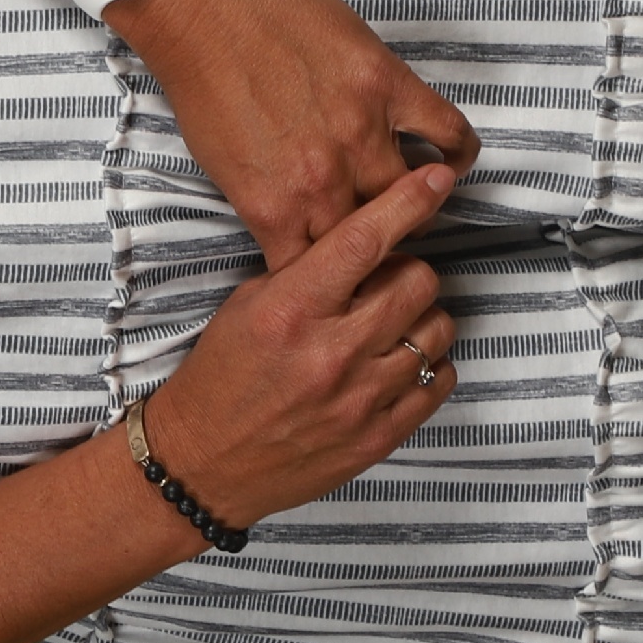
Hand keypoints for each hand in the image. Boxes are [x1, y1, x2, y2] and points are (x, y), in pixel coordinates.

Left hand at [109, 0, 480, 269]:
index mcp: (274, 208)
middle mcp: (322, 181)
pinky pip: (449, 131)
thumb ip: (268, 203)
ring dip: (419, 199)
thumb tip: (298, 224)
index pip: (322, 273)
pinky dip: (459, 150)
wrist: (202, 5)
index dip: (340, 276)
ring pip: (417, 195)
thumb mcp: (220, 166)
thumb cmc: (201, 76)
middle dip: (382, 241)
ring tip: (416, 193)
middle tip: (386, 230)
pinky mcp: (386, 84)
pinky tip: (451, 156)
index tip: (349, 270)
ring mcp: (359, 132)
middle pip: (377, 241)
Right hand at [134, 160, 460, 526]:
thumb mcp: (246, 306)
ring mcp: (361, 398)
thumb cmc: (220, 380)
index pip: (366, 241)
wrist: (203, 462)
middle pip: (418, 281)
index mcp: (292, 310)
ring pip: (437, 329)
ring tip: (389, 328)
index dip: (409, 202)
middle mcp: (332, 351)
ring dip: (421, 319)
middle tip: (383, 283)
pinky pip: (439, 381)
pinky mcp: (380, 435)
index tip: (435, 180)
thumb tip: (364, 243)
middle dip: (407, 271)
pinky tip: (397, 364)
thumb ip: (306, 274)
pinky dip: (428, 365)